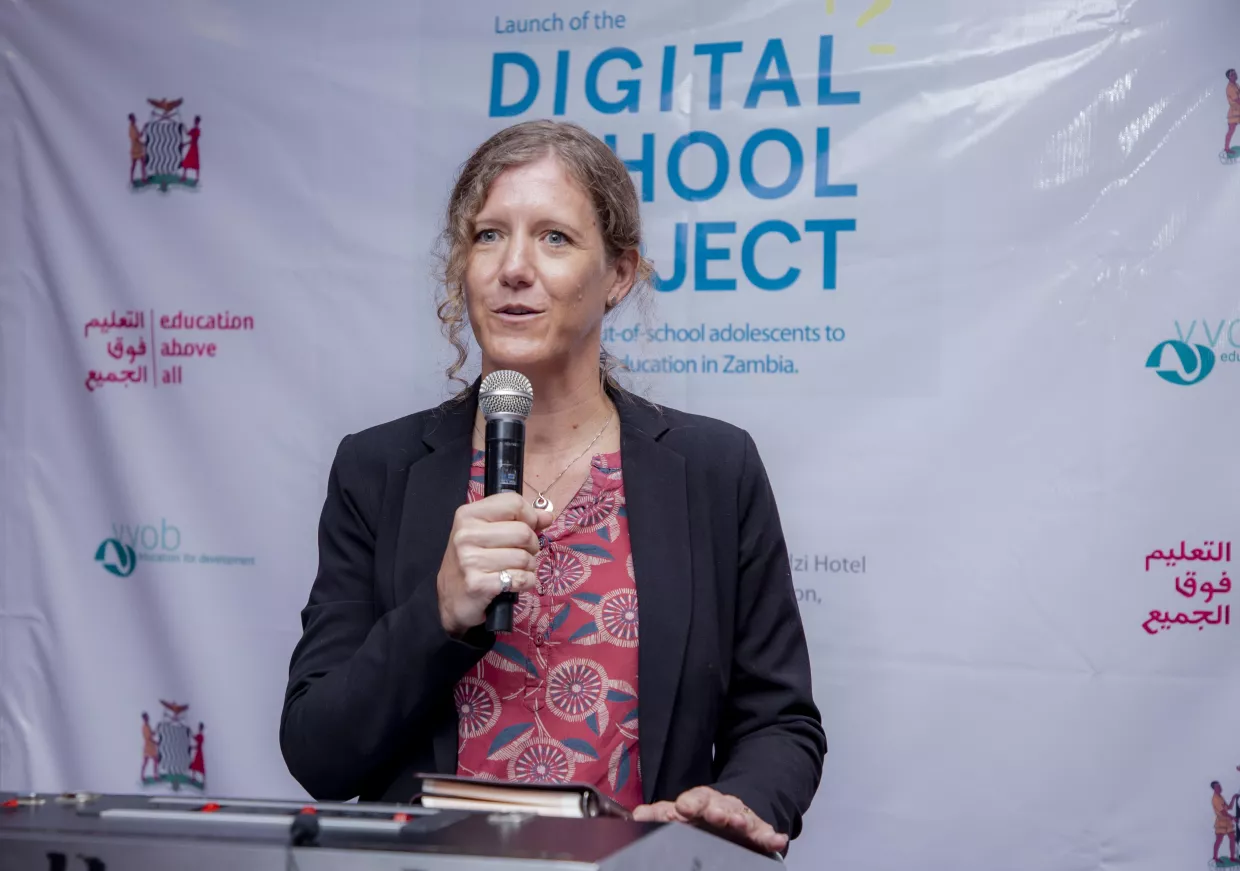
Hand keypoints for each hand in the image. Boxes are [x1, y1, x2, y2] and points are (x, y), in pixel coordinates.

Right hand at [437, 492, 551, 634]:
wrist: (452, 598)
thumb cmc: (473, 561)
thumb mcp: (489, 533)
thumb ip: (519, 520)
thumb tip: (547, 516)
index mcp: (468, 515)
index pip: (513, 503)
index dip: (529, 516)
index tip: (528, 527)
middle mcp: (466, 534)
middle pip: (523, 532)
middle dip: (531, 545)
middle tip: (522, 553)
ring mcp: (470, 560)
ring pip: (524, 557)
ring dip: (528, 566)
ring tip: (515, 569)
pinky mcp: (478, 584)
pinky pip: (521, 579)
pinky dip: (526, 582)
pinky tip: (513, 583)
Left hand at [632, 786, 787, 854]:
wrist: (731, 810)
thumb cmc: (701, 814)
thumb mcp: (680, 813)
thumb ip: (660, 815)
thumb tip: (638, 815)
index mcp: (701, 802)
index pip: (695, 798)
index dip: (690, 802)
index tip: (683, 807)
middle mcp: (721, 807)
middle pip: (719, 805)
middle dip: (716, 808)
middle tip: (714, 814)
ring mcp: (740, 818)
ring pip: (741, 816)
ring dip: (740, 819)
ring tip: (739, 822)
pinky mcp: (757, 831)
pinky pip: (765, 832)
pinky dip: (771, 836)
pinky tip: (777, 839)